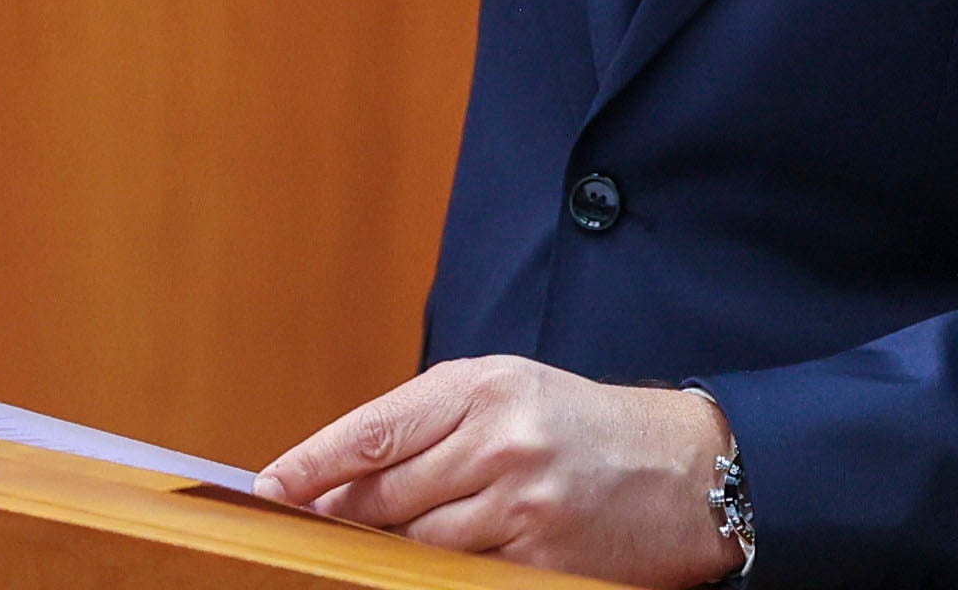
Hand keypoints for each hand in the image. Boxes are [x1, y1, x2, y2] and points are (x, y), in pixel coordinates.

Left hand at [256, 357, 738, 585]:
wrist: (686, 468)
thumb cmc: (581, 426)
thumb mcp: (506, 392)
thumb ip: (428, 425)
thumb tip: (339, 476)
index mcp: (484, 387)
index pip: (374, 432)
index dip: (312, 464)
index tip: (271, 487)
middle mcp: (501, 441)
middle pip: (386, 495)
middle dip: (341, 515)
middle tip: (309, 524)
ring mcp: (524, 506)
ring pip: (418, 543)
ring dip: (387, 551)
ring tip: (372, 546)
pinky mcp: (545, 561)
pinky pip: (464, 576)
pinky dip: (439, 574)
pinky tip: (428, 566)